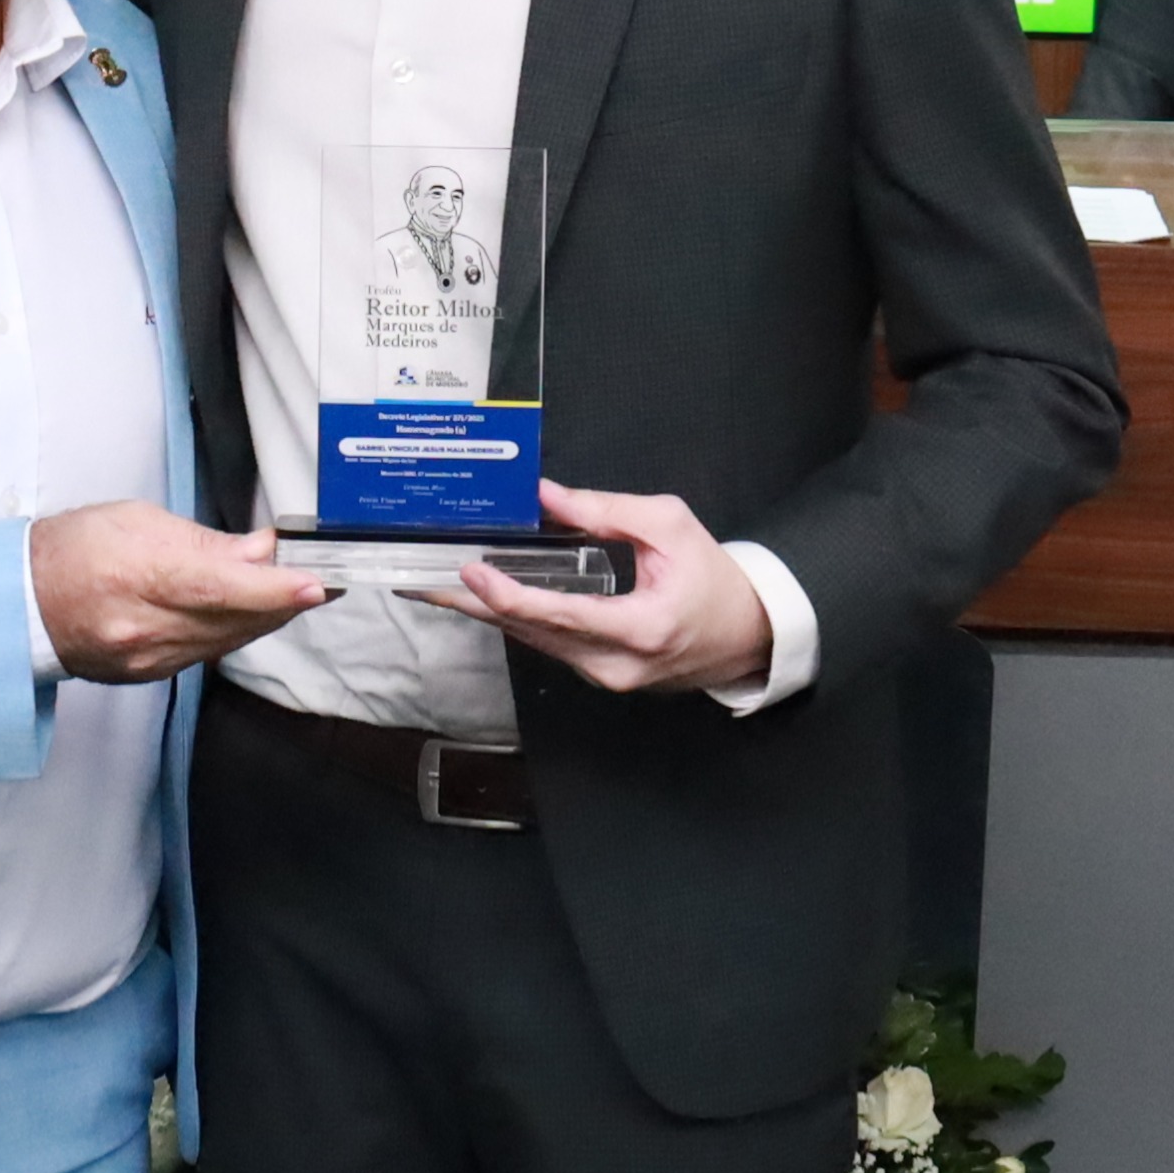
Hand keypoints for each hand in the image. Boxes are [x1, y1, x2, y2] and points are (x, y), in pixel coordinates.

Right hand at [28, 503, 325, 684]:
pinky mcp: (149, 676)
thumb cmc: (73, 549)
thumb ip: (205, 542)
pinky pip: (207, 654)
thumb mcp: (138, 521)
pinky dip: (232, 631)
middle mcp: (145, 626)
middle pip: (235, 619)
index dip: (274, 589)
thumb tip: (259, 551)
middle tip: (323, 577)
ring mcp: (147, 658)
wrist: (21, 602)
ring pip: (228, 641)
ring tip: (288, 590)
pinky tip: (243, 611)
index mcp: (139, 574)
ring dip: (263, 616)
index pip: (221, 587)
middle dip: (284, 600)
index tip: (315, 584)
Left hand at [437, 479, 771, 695]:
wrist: (750, 635)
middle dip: (475, 605)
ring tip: (439, 586)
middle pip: (532, 632)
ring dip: (487, 613)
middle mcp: (616, 665)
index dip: (509, 595)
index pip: (560, 614)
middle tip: (423, 580)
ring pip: (535, 642)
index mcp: (640, 629)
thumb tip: (547, 496)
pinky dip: (515, 619)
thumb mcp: (671, 527)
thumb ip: (607, 511)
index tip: (471, 572)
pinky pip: (549, 645)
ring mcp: (607, 676)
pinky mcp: (601, 675)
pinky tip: (483, 600)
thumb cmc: (716, 579)